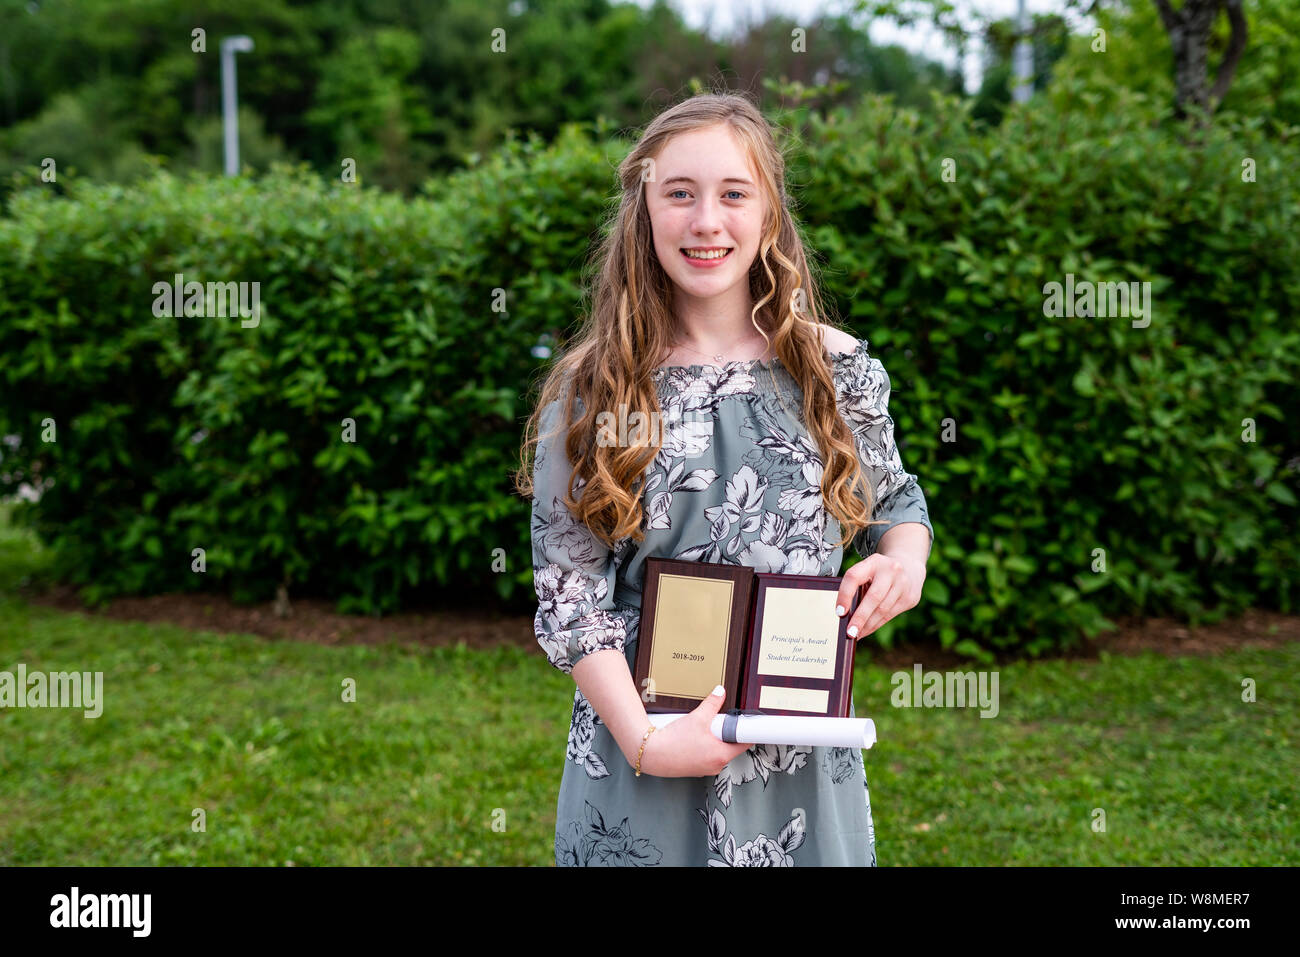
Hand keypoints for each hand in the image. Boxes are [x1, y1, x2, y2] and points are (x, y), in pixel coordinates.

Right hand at [636, 685, 751, 777]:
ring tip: (699, 731)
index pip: (745, 743)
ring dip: (713, 740)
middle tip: (714, 724)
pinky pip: (706, 755)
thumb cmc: (674, 741)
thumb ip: (712, 703)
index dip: (747, 731)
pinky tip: (691, 739)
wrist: (652, 753)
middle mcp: (716, 765)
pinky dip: (702, 746)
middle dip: (725, 733)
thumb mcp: (697, 717)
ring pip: (717, 750)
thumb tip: (719, 692)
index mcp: (722, 755)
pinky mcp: (696, 769)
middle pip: (731, 746)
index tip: (748, 724)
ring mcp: (705, 769)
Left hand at [835, 553, 924, 639]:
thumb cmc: (879, 573)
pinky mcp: (910, 598)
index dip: (845, 595)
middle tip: (849, 632)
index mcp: (874, 561)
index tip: (839, 612)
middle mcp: (891, 571)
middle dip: (860, 617)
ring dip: (868, 625)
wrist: (909, 567)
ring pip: (883, 610)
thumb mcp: (868, 570)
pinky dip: (876, 625)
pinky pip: (890, 615)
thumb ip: (857, 586)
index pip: (854, 576)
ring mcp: (903, 584)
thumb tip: (844, 614)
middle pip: (873, 597)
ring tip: (856, 634)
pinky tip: (867, 630)